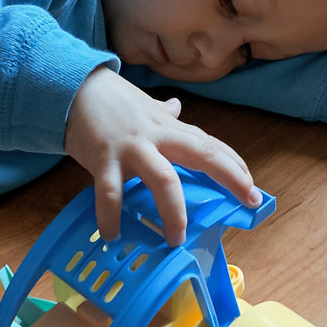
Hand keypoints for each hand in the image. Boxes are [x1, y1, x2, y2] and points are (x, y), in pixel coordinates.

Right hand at [65, 67, 261, 244]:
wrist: (73, 87)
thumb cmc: (113, 102)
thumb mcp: (144, 106)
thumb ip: (164, 114)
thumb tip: (178, 106)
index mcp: (170, 128)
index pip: (212, 145)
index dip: (235, 166)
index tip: (252, 189)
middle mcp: (158, 136)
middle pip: (203, 154)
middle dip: (229, 177)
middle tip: (247, 202)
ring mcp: (133, 148)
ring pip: (163, 180)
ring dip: (173, 212)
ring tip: (175, 240)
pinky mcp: (104, 158)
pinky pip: (110, 193)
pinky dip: (112, 216)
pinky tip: (112, 234)